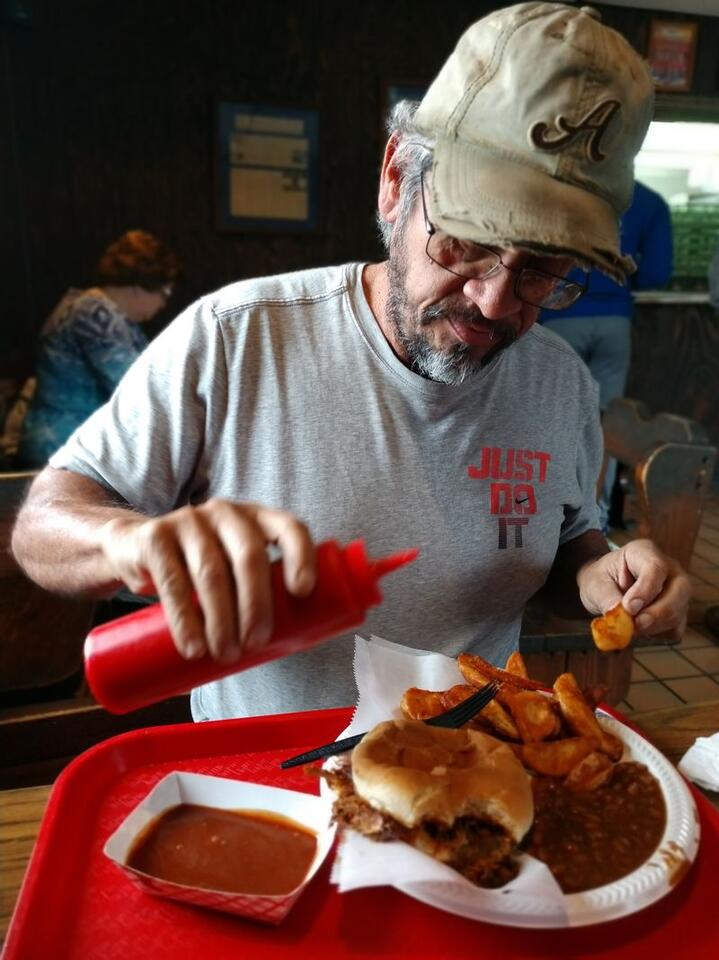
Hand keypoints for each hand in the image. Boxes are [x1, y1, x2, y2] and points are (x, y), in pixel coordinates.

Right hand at [98, 500, 315, 661]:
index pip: (288, 527)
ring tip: (225, 654)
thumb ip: (257, 592)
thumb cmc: (200, 568)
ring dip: (221, 620)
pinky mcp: (156, 536)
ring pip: (212, 572)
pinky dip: (185, 619)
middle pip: (250, 556)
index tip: (303, 592)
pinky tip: (193, 646)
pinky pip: (173, 581)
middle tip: (255, 644)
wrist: (135, 547)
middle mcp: (227, 513)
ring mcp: (190, 520)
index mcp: (257, 519)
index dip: (300, 555)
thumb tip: (291, 645)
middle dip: (256, 605)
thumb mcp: (232, 569)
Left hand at [576, 538, 690, 638]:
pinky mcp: (678, 612)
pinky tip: (638, 629)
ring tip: (628, 627)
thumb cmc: (600, 579)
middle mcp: (669, 569)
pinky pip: (675, 628)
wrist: (604, 588)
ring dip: (654, 627)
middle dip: (659, 612)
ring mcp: (677, 590)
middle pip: (681, 589)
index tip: (629, 607)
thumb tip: (621, 617)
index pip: (656, 568)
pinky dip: (657, 635)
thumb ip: (607, 598)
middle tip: (636, 626)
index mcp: (644, 552)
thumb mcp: (595, 584)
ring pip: (679, 612)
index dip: (646, 590)